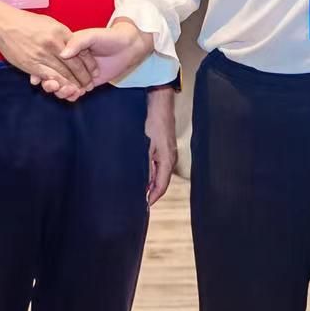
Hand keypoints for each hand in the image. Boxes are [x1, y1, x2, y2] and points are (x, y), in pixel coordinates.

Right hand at [0, 3, 96, 100]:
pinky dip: (57, 84)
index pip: (80, 50)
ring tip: (79, 90)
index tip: (94, 70)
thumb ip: (62, 35)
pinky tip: (63, 89)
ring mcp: (42, 55)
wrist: (3, 24)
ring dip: (72, 84)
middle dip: (84, 76)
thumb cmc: (25, 21)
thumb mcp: (49, 22)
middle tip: (90, 84)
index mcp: (60, 31)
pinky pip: (48, 77)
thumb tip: (73, 46)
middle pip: (74, 64)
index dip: (89, 62)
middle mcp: (54, 43)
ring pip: (63, 73)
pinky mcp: (31, 64)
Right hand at [44, 19, 156, 96]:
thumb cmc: (110, 37)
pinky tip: (75, 94)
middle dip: (50, 84)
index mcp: (66, 48)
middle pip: (52, 76)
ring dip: (61, 91)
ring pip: (62, 86)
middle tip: (53, 86)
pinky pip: (74, 92)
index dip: (40, 70)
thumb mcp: (93, 35)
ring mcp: (77, 73)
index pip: (47, 61)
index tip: (37, 78)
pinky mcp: (86, 83)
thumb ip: (78, 42)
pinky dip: (71, 95)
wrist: (128, 47)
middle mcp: (69, 62)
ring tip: (68, 90)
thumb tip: (63, 54)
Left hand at [144, 88, 177, 205]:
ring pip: (160, 174)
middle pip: (161, 182)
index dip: (153, 197)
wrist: (159, 104)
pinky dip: (151, 172)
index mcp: (167, 161)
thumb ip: (146, 166)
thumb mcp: (146, 147)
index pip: (162, 186)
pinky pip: (158, 165)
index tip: (145, 206)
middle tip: (140, 201)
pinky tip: (142, 173)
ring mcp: (168, 153)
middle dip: (151, 192)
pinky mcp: (164, 147)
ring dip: (150, 182)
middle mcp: (170, 159)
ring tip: (139, 190)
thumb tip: (144, 184)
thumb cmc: (153, 123)